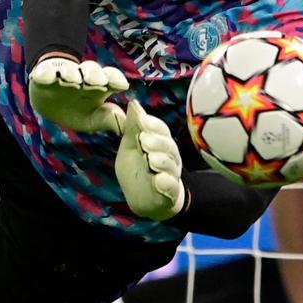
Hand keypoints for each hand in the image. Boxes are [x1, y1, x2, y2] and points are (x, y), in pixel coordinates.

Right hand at [28, 55, 128, 133]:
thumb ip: (107, 120)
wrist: (50, 102)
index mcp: (99, 85)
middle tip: (98, 82)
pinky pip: (45, 71)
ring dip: (72, 73)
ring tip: (72, 80)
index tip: (122, 85)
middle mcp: (83, 77)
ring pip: (69, 69)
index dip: (116, 79)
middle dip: (95, 74)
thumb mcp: (92, 119)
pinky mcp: (45, 74)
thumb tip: (125, 128)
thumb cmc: (77, 110)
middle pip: (91, 70)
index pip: (111, 77)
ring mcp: (63, 74)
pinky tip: (44, 77)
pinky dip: (45, 73)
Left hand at [116, 100, 184, 220]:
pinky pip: (172, 187)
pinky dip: (166, 184)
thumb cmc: (138, 168)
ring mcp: (171, 175)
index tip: (142, 119)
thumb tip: (133, 103)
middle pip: (168, 146)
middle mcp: (170, 157)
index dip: (153, 124)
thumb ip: (133, 127)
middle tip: (144, 140)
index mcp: (160, 142)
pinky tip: (159, 180)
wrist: (144, 199)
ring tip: (151, 159)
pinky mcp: (170, 193)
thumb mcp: (130, 146)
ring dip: (162, 161)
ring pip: (171, 166)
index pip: (160, 130)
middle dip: (157, 142)